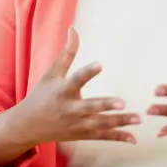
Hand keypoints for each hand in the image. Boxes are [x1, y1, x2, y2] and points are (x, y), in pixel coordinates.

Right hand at [11, 27, 139, 144]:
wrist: (28, 125)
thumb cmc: (42, 95)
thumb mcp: (51, 73)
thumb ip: (67, 53)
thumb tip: (73, 28)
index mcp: (63, 91)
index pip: (76, 79)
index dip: (88, 72)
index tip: (100, 64)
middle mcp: (70, 109)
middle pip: (91, 107)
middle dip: (106, 106)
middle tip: (123, 103)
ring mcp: (77, 124)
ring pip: (101, 124)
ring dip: (120, 122)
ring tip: (138, 118)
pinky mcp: (82, 135)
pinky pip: (102, 137)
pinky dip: (118, 137)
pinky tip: (134, 138)